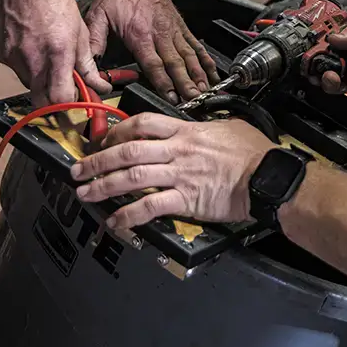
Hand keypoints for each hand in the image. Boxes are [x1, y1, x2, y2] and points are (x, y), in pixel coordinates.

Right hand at [0, 0, 110, 104]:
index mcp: (56, 54)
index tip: (75, 106)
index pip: (59, 100)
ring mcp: (10, 57)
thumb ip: (87, 65)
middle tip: (62, 89)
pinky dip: (24, 63)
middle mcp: (31, 60)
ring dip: (39, 78)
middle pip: (40, 100)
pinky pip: (14, 68)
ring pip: (27, 84)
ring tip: (46, 53)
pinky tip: (30, 43)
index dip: (68, 108)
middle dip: (52, 101)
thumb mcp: (79, 32)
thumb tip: (100, 86)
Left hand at [70, 113, 276, 226]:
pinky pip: (148, 208)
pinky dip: (127, 216)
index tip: (103, 139)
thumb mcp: (229, 127)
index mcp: (186, 131)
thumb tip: (197, 127)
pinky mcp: (185, 200)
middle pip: (127, 151)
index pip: (142, 124)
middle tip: (78, 169)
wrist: (267, 177)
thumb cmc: (253, 153)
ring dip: (102, 186)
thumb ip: (206, 126)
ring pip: (130, 178)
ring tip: (85, 194)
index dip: (117, 131)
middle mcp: (177, 151)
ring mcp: (179, 175)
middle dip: (97, 160)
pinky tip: (115, 222)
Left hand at [86, 0, 218, 102]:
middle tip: (195, 99)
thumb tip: (90, 65)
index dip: (163, 83)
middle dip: (187, 84)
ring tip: (207, 89)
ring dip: (199, 75)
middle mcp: (160, 34)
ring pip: (190, 56)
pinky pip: (196, 45)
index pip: (154, 64)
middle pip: (176, 64)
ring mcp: (173, 31)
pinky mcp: (181, 27)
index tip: (171, 97)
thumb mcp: (98, 16)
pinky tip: (212, 71)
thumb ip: (95, 41)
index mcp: (140, 35)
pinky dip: (205, 59)